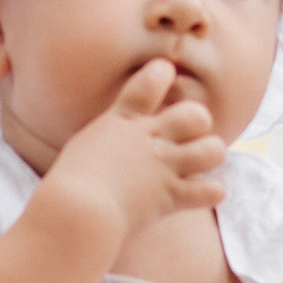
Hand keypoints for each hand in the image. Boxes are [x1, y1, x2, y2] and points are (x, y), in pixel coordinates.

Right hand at [44, 60, 227, 245]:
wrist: (77, 209)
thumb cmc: (68, 182)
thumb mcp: (83, 146)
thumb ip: (105, 138)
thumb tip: (110, 143)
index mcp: (124, 119)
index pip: (151, 81)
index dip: (162, 74)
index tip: (165, 73)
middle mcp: (151, 138)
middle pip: (197, 114)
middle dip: (198, 124)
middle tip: (188, 137)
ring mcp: (164, 166)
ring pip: (213, 150)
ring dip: (209, 155)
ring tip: (198, 162)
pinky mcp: (171, 195)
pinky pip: (211, 191)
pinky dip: (210, 192)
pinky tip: (200, 192)